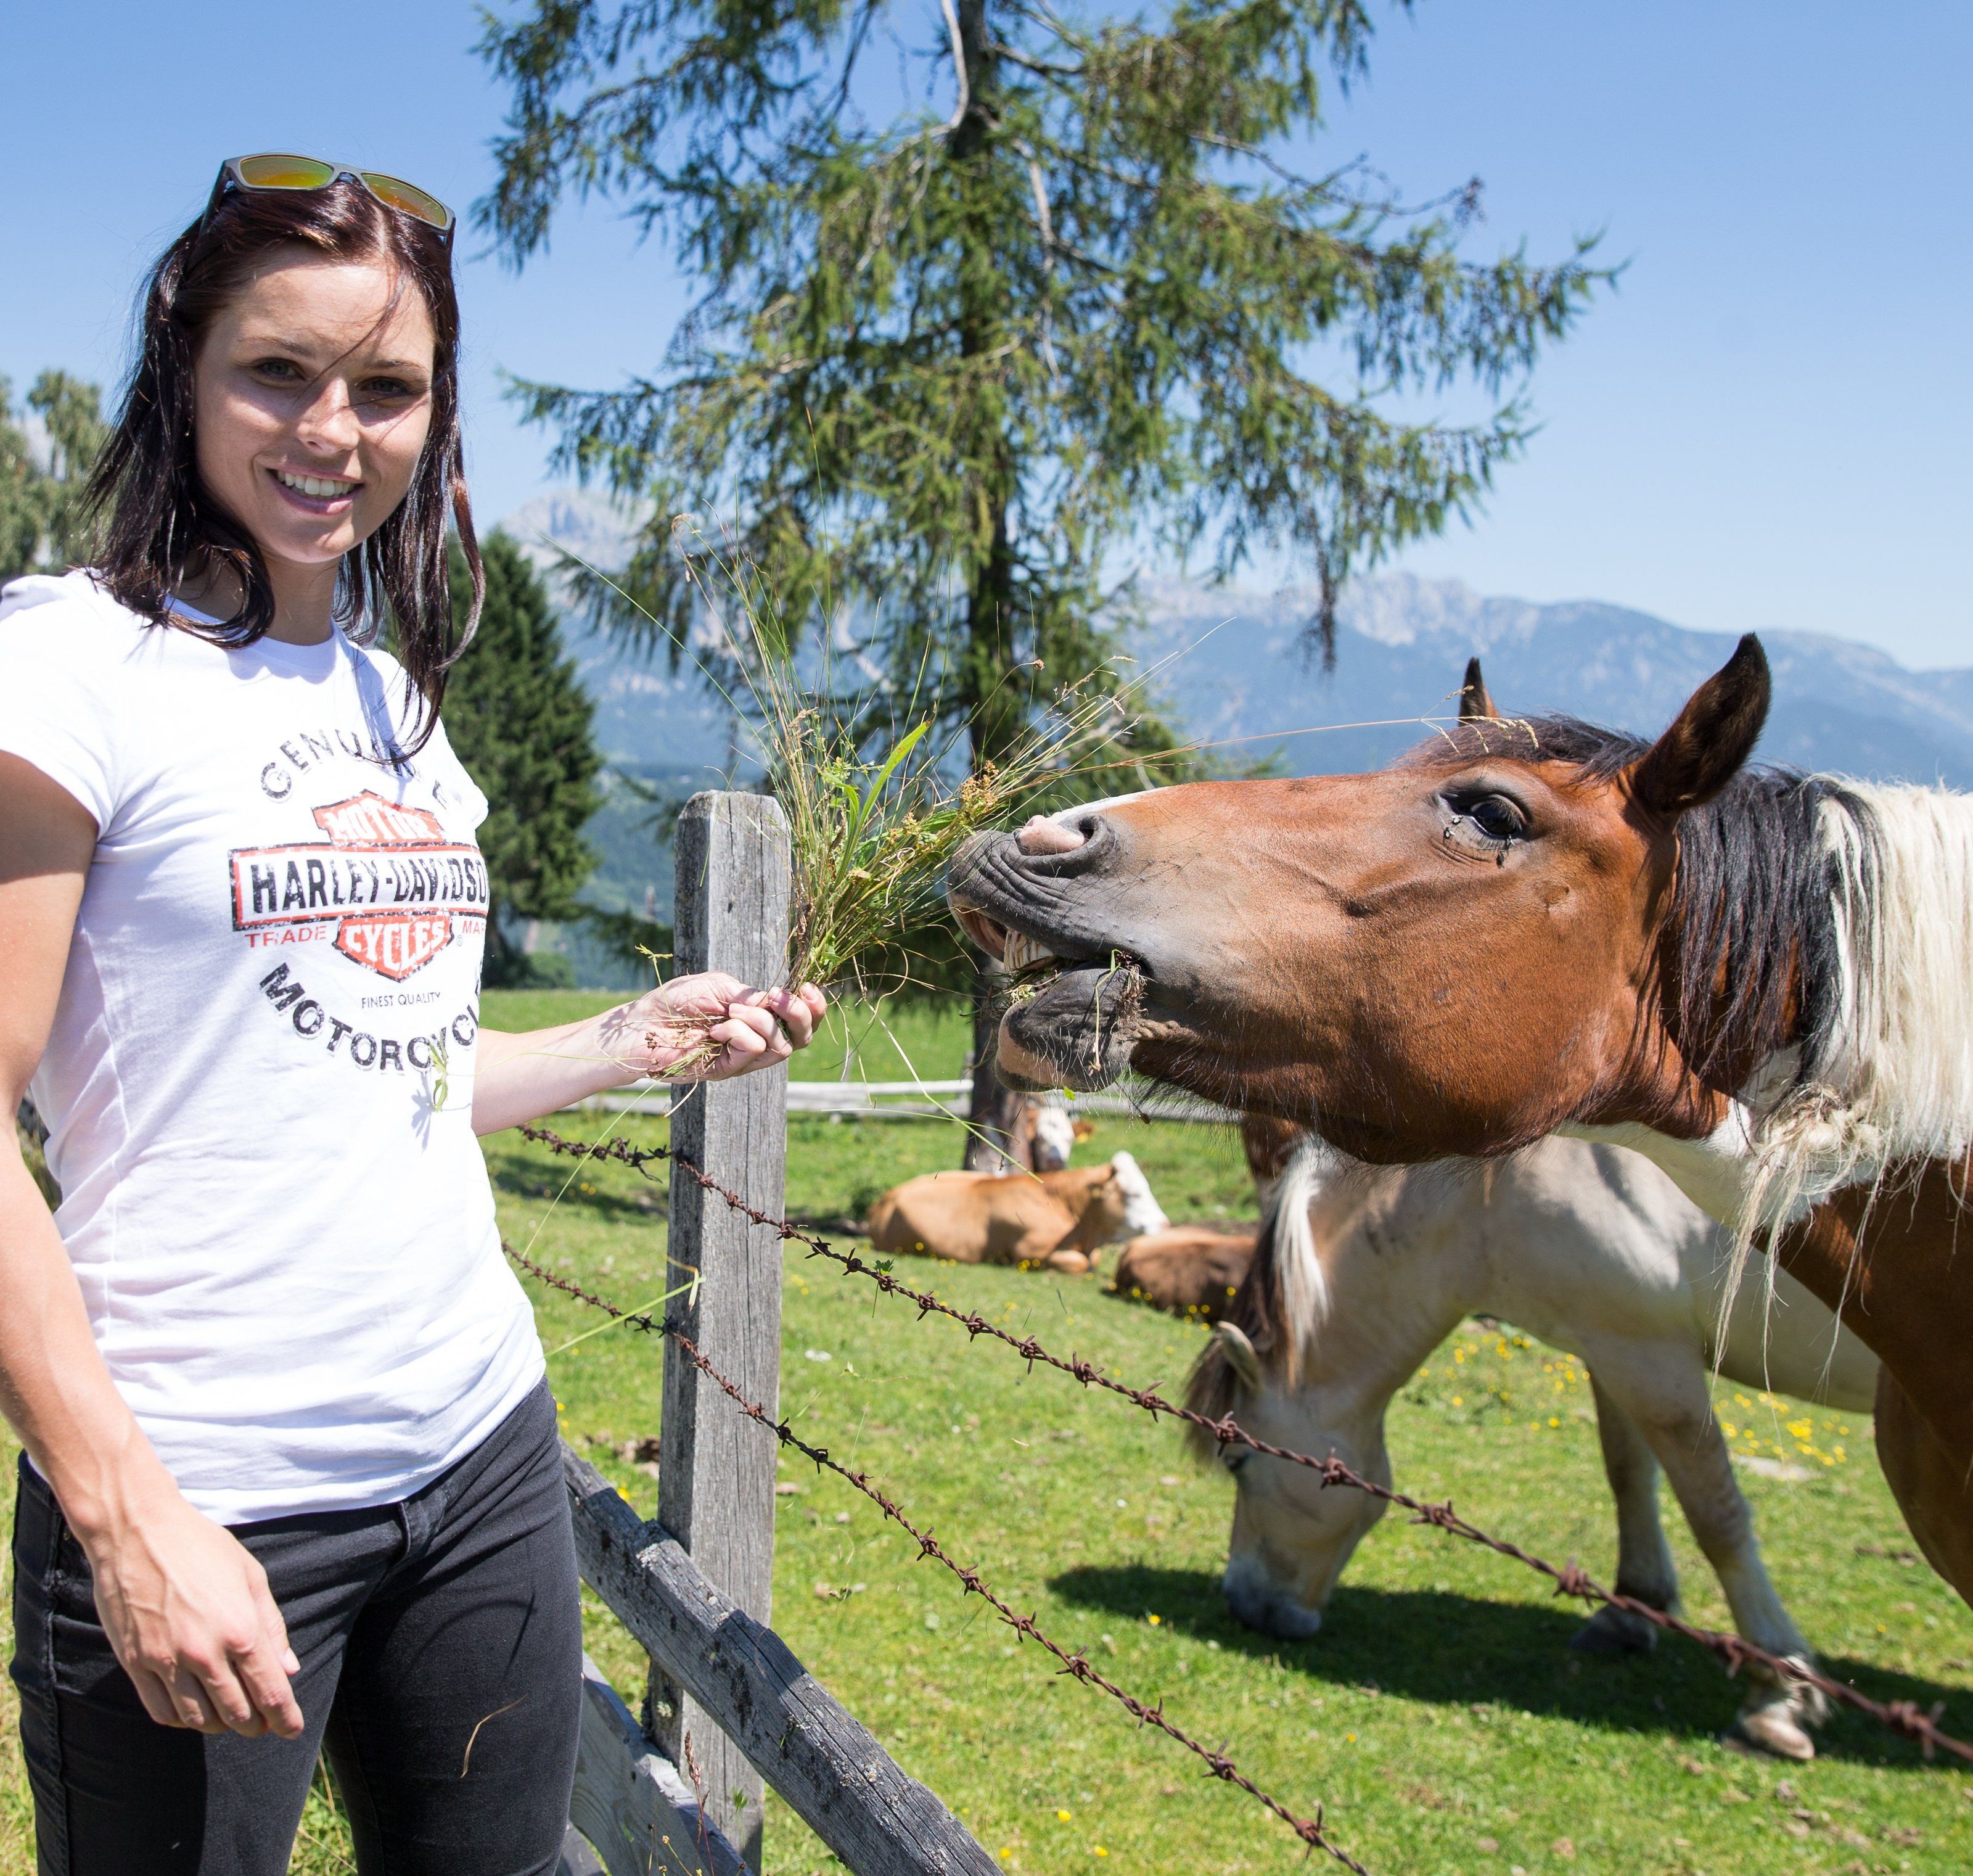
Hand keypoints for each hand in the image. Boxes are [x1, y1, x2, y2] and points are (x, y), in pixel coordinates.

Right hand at [80, 1482, 302, 1738]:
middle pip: (237, 1712)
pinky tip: (194, 1713)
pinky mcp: (136, 1664)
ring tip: (232, 1719)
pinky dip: (183, 1721)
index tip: (292, 1730)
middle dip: (256, 1726)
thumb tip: (289, 1670)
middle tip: (264, 1726)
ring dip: (221, 1726)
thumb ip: (272, 1627)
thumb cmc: (201, 1547)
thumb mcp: (250, 1576)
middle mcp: (205, 1652)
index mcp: (240, 1629)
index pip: (270, 1691)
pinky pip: (162, 1712)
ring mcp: (166, 1661)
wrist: (137, 1531)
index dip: (284, 1718)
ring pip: (199, 1719)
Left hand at [608, 974, 826, 1081]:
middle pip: (802, 1038)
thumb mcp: (720, 986)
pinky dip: (738, 1033)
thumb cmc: (676, 1001)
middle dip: (800, 1014)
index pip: (800, 1019)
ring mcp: (742, 1058)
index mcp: (758, 1017)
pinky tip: (716, 1029)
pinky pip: (753, 1050)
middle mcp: (756, 1039)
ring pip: (780, 1046)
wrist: (641, 1024)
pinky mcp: (727, 1071)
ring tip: (730, 1012)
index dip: (813, 1006)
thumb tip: (775, 1005)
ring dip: (760, 1021)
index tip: (808, 986)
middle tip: (779, 998)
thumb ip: (751, 995)